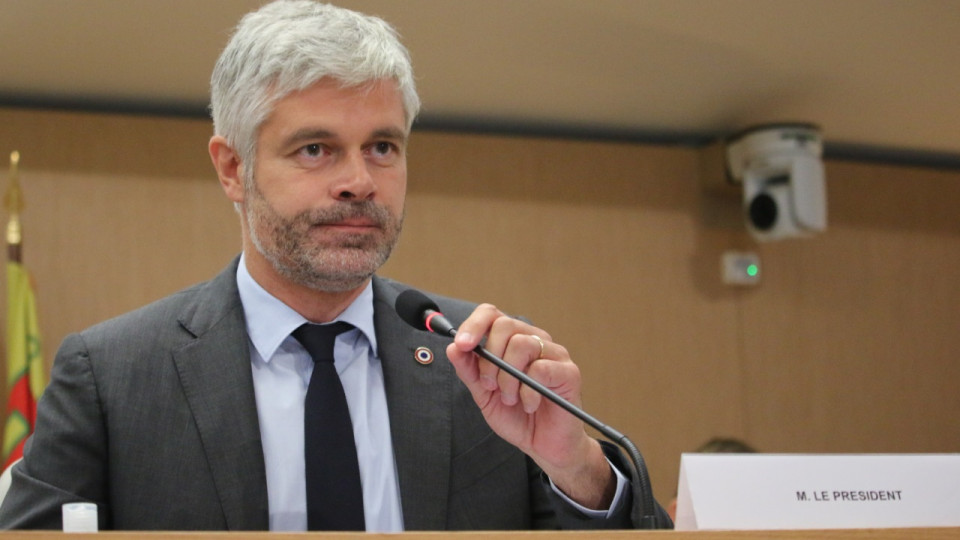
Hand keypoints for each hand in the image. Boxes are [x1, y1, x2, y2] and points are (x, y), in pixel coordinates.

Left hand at [446, 304, 615, 508]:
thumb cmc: (517, 417)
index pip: (492, 314)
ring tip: (510, 399)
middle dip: (489, 359)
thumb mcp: (484, 395)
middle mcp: (534, 341)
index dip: (473, 325)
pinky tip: (530, 404)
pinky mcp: (569, 372)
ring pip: (521, 344)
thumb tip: (453, 347)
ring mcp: (554, 354)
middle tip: (489, 385)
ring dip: (508, 378)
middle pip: (505, 325)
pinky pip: (541, 369)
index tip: (462, 345)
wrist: (543, 446)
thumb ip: (469, 371)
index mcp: (512, 341)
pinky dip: (528, 392)